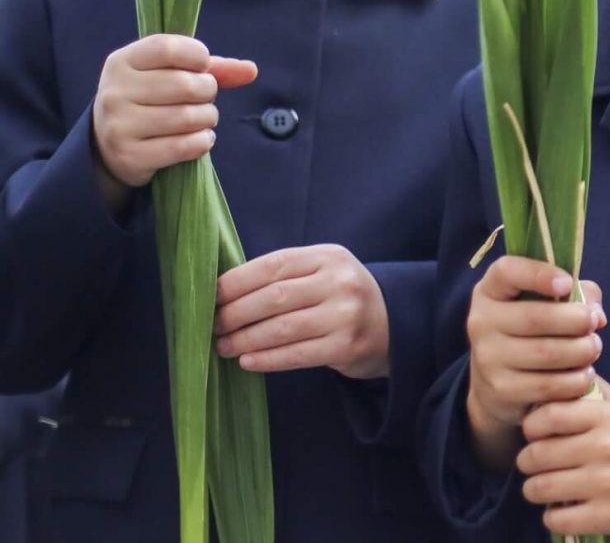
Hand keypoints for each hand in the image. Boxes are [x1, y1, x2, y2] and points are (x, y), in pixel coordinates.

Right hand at [91, 35, 256, 199]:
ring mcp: (119, 126)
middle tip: (203, 98)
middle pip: (185, 85)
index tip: (202, 67)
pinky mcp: (129, 156)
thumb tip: (251, 70)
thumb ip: (212, 68)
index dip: (198, 56)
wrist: (109, 145)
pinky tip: (199, 139)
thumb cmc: (149, 100)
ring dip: (207, 118)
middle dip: (208, 91)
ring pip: (188, 117)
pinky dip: (202, 142)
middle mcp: (114, 92)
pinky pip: (184, 147)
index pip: (168, 48)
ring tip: (201, 119)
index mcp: (122, 62)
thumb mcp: (169, 74)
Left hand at [213, 244, 388, 379]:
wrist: (393, 324)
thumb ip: (284, 277)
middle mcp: (340, 282)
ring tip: (223, 346)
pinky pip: (295, 354)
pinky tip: (247, 361)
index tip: (209, 297)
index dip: (236, 282)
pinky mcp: (346, 346)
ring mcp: (345, 315)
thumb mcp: (322, 273)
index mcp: (329, 256)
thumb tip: (222, 293)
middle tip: (211, 327)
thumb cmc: (341, 298)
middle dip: (234, 314)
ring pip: (281, 328)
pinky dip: (266, 359)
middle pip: (274, 297)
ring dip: (244, 339)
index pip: (274, 265)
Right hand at [464, 256, 604, 469]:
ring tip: (593, 349)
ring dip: (581, 351)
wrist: (497, 383)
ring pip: (546, 353)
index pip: (506, 272)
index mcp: (490, 290)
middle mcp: (481, 321)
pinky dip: (574, 381)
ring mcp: (487, 357)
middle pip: (535, 317)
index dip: (539, 274)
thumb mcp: (545, 302)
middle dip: (576, 320)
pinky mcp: (500, 389)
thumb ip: (577, 294)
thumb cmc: (531, 329)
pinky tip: (584, 376)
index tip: (567, 283)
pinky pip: (547, 385)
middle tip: (594, 324)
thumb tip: (597, 315)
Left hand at [518, 379, 609, 540]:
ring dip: (536, 491)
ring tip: (547, 488)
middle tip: (537, 465)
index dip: (532, 428)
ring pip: (539, 489)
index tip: (538, 435)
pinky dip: (554, 517)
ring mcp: (606, 484)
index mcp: (607, 416)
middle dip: (529, 463)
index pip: (545, 416)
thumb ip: (592, 392)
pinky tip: (566, 509)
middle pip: (535, 455)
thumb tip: (558, 376)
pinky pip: (555, 519)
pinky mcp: (609, 516)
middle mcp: (605, 447)